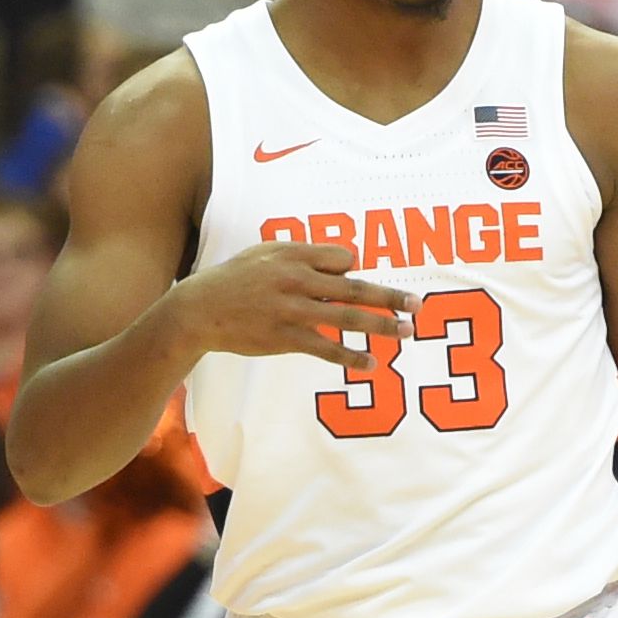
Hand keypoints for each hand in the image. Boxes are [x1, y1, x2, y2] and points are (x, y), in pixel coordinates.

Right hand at [169, 240, 409, 373]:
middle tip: (418, 303)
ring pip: (346, 318)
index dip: (355, 271)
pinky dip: (350, 358)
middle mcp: (296, 280)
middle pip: (354, 288)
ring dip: (381, 326)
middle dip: (390, 296)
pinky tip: (371, 364)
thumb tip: (349, 262)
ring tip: (406, 331)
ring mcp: (292, 310)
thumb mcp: (266, 254)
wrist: (199, 310)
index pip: (343, 259)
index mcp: (293, 255)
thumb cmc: (236, 279)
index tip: (365, 284)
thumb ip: (306, 254)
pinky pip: (326, 349)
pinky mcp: (285, 338)